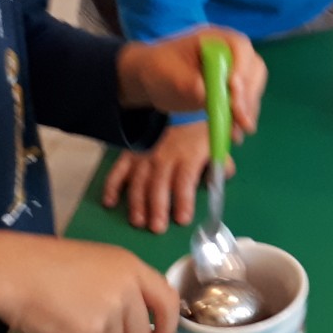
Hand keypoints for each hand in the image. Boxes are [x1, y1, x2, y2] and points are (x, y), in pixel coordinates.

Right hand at [0, 230, 178, 332]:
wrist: (11, 271)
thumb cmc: (43, 266)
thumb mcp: (93, 265)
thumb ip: (118, 288)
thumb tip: (131, 327)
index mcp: (130, 266)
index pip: (167, 299)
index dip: (168, 325)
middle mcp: (126, 286)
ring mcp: (109, 308)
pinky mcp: (88, 330)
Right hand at [101, 120, 218, 232]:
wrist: (180, 105)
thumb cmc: (199, 129)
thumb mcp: (215, 144)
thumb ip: (220, 163)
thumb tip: (221, 177)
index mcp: (188, 156)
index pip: (184, 181)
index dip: (183, 201)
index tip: (182, 219)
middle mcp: (164, 157)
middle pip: (159, 185)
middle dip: (157, 208)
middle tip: (157, 227)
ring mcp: (145, 155)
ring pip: (138, 182)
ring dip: (137, 203)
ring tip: (138, 221)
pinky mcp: (131, 154)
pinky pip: (119, 170)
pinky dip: (112, 186)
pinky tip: (110, 202)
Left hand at [117, 26, 265, 136]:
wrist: (151, 80)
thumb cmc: (158, 69)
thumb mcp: (170, 75)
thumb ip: (192, 84)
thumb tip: (210, 95)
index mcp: (214, 39)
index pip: (240, 47)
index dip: (241, 66)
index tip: (233, 87)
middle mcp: (229, 53)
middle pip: (252, 69)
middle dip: (248, 93)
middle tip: (239, 115)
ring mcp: (233, 72)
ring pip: (252, 88)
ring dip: (248, 109)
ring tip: (240, 129)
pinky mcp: (231, 91)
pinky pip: (244, 103)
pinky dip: (241, 118)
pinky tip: (234, 134)